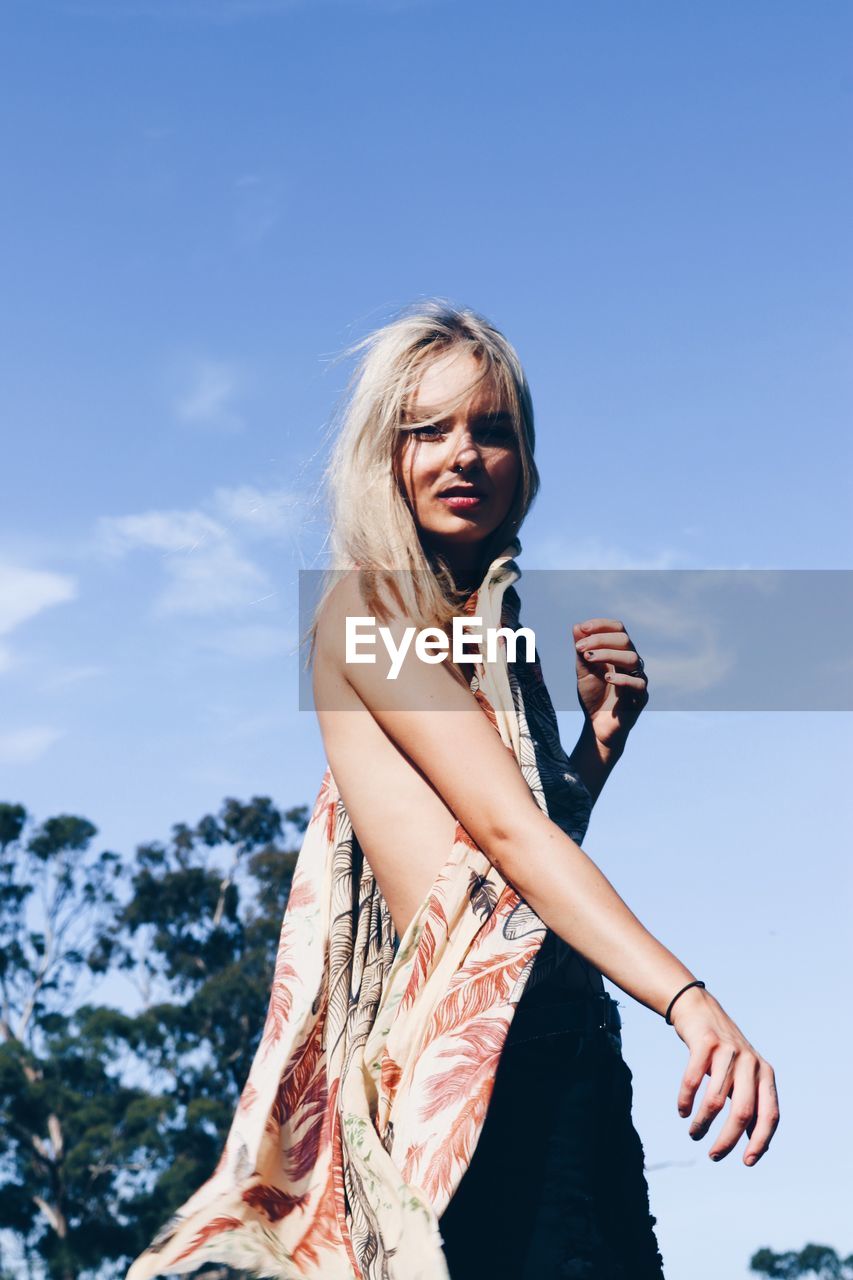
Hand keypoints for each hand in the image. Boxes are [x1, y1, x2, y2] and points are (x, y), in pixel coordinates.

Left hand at [573, 617, 648, 751]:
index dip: (601, 625)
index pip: (618, 629)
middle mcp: (630, 663)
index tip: (582, 628)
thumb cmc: (593, 696)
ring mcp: (637, 678)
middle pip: (625, 640)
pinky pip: (638, 683)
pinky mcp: (640, 697)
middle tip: (580, 647)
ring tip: (589, 659)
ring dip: (608, 654)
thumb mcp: (583, 671)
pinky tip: (606, 678)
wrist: (596, 726)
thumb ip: (582, 651)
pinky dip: (622, 678)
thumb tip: (577, 626)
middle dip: (600, 639)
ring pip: (632, 658)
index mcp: (618, 652)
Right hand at [668, 984, 779, 1165]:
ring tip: (694, 1134)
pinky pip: (693, 1080)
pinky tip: (682, 1111)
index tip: (747, 1162)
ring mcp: (728, 1051)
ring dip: (702, 1123)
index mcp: (765, 1074)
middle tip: (714, 1156)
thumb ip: (753, 1103)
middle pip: (743, 1112)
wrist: (700, 1011)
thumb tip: (756, 1144)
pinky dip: (685, 1100)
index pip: (770, 1114)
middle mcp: (751, 1063)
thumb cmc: (724, 1053)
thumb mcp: (746, 1075)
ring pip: (715, 1100)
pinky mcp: (704, 1043)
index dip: (761, 1142)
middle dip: (727, 1140)